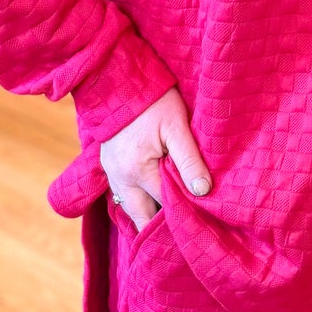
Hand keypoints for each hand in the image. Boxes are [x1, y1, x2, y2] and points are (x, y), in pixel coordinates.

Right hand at [100, 87, 210, 228]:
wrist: (119, 79)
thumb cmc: (153, 101)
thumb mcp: (176, 126)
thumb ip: (190, 160)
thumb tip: (203, 191)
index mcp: (138, 171)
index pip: (164, 206)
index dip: (183, 214)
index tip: (201, 220)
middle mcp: (119, 178)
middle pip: (142, 217)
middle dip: (161, 227)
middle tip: (185, 232)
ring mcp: (110, 173)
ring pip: (130, 208)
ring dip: (149, 214)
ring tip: (172, 221)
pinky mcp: (108, 165)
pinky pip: (123, 194)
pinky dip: (139, 200)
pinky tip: (155, 200)